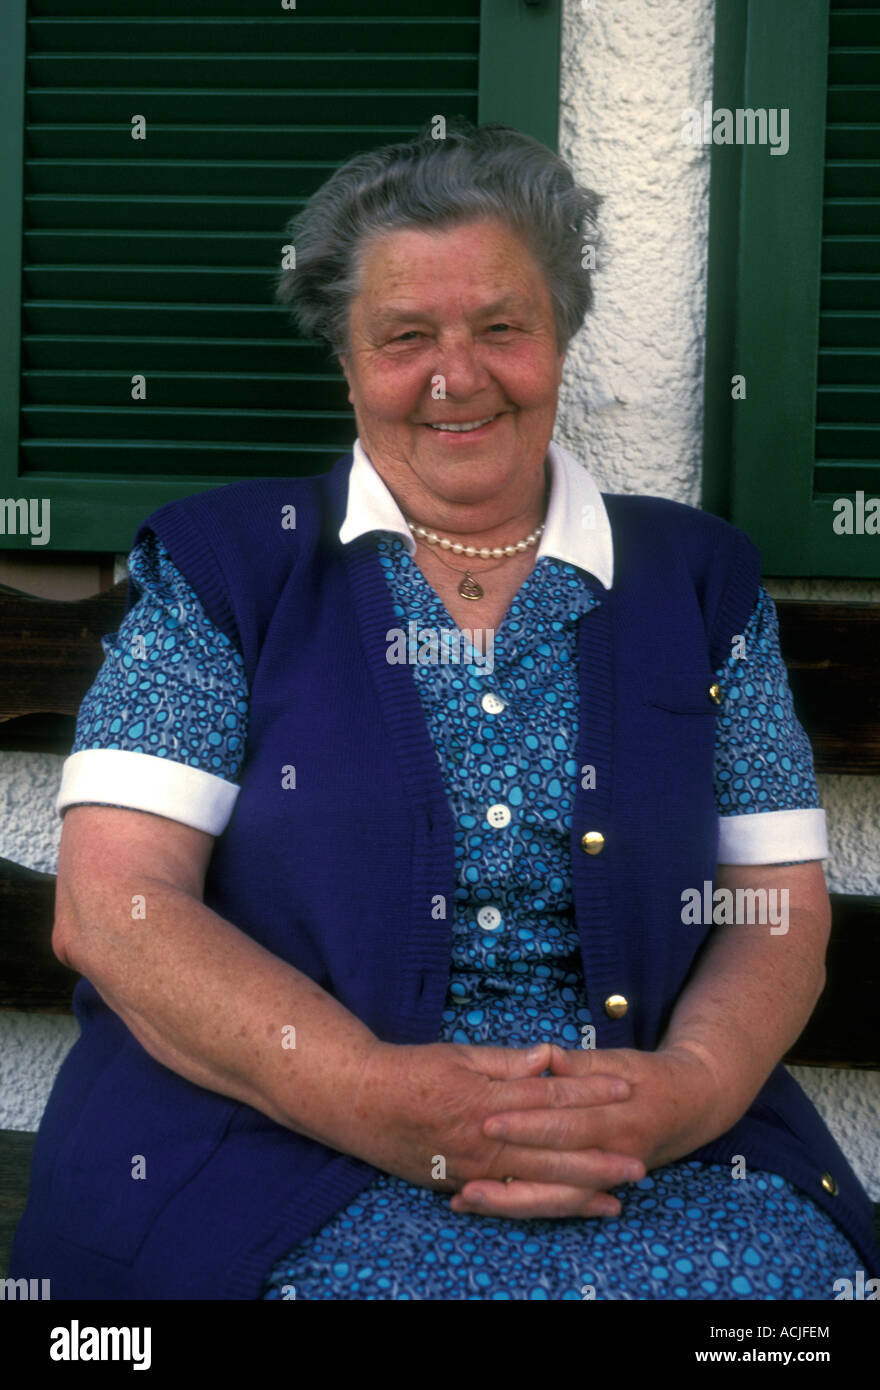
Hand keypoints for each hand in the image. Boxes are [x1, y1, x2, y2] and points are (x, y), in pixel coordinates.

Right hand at [347, 1039, 646, 1218]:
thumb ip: (506, 1061)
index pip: (550, 1095)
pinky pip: (509, 1201)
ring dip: (579, 1192)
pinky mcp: (459, 1184)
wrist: (357, 1101)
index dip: (590, 1092)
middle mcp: (482, 1138)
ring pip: (535, 1184)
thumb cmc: (409, 1070)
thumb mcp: (458, 1054)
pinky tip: (568, 1209)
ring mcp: (471, 1167)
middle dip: (598, 1157)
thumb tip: (550, 1058)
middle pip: (551, 1150)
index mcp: (485, 1097)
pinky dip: (542, 1207)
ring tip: (616, 1196)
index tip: (625, 1089)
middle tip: (638, 1162)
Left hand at [450, 1042, 720, 1218]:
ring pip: (554, 1198)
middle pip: (556, 1167)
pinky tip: (487, 1205)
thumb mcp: (617, 1061)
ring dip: (509, 1200)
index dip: (525, 1123)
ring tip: (466, 1197)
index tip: (487, 1119)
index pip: (564, 1121)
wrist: (692, 1106)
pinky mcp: (597, 1187)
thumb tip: (545, 1057)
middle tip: (466, 1170)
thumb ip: (577, 1064)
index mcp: (617, 1115)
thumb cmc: (647, 1076)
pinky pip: (558, 1203)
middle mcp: (614, 1154)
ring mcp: (607, 1177)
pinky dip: (523, 1206)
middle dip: (509, 1169)